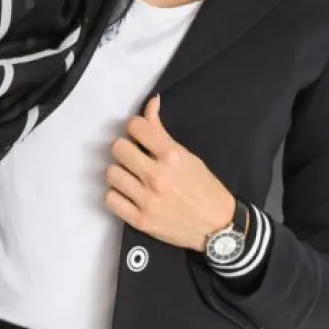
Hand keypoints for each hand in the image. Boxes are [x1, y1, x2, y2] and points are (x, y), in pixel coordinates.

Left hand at [104, 93, 234, 251]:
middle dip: (124, 149)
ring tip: (130, 177)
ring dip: (119, 172)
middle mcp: (158, 177)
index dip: (134, 128)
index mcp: (172, 156)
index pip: (136, 127)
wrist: (217, 226)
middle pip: (118, 149)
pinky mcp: (141, 220)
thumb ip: (162, 132)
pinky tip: (127, 194)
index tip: (138, 135)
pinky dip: (116, 195)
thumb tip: (151, 103)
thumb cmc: (204, 188)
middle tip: (132, 156)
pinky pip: (111, 199)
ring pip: (112, 173)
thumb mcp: (188, 156)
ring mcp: (148, 200)